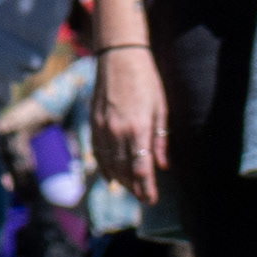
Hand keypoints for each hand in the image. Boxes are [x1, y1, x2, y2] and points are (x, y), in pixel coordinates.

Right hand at [90, 45, 170, 202]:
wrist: (119, 57)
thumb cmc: (146, 81)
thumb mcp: (161, 109)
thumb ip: (161, 140)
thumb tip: (163, 166)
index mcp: (139, 128)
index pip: (142, 169)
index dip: (146, 188)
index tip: (152, 199)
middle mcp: (118, 131)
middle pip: (125, 170)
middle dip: (135, 188)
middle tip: (143, 198)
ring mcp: (103, 127)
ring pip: (110, 163)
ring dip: (121, 180)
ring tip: (130, 189)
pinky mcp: (94, 121)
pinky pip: (97, 151)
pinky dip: (104, 166)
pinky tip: (110, 176)